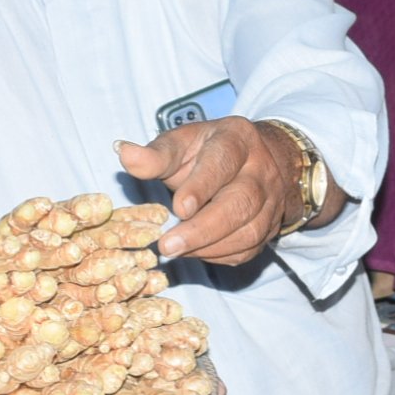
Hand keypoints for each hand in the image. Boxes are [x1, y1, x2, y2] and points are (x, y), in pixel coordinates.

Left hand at [117, 117, 297, 265]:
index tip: (178, 208)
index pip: (224, 161)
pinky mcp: (269, 228)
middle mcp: (261, 170)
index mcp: (237, 139)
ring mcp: (271, 201)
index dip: (202, 186)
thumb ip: (155, 154)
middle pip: (241, 202)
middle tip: (168, 245)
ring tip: (175, 252)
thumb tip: (123, 152)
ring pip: (248, 231)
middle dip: (203, 228)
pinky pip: (248, 249)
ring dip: (209, 247)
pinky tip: (194, 253)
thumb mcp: (181, 143)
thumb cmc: (207, 153)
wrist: (252, 161)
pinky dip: (219, 256)